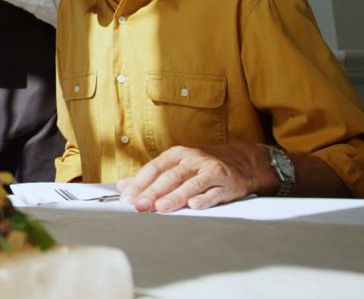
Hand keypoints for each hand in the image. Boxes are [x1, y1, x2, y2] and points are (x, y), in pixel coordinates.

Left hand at [117, 143, 276, 212]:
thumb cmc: (201, 167)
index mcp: (177, 154)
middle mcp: (193, 160)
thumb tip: (122, 187)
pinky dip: (204, 199)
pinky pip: (214, 192)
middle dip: (153, 192)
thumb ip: (150, 177)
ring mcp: (211, 170)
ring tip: (160, 208)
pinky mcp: (227, 183)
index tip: (127, 198)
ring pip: (190, 184)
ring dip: (174, 197)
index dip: (140, 183)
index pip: (154, 168)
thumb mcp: (176, 166)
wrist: (241, 163)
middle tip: (139, 206)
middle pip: (170, 177)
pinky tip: (194, 206)